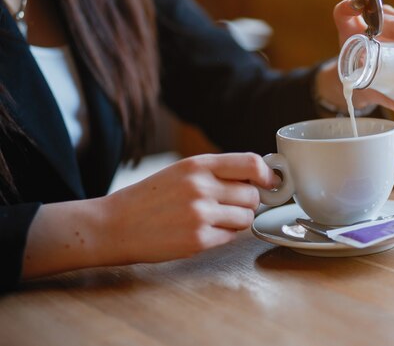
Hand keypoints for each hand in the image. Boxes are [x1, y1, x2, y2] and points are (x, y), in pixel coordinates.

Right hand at [102, 153, 276, 263]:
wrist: (114, 225)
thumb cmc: (149, 197)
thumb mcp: (181, 171)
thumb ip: (216, 171)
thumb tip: (257, 177)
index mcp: (198, 165)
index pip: (251, 163)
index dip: (267, 174)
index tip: (270, 182)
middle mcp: (201, 187)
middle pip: (253, 195)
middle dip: (248, 202)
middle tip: (230, 206)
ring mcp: (200, 214)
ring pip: (246, 217)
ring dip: (237, 220)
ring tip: (214, 219)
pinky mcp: (198, 240)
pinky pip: (230, 237)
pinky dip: (222, 236)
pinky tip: (201, 231)